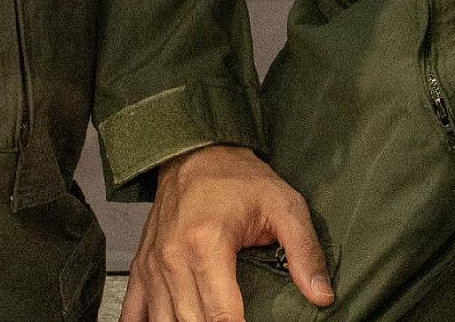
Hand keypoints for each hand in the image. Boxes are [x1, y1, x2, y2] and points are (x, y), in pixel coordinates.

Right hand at [137, 143, 332, 319]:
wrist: (192, 150)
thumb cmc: (235, 177)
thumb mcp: (283, 203)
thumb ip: (305, 249)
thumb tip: (321, 293)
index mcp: (206, 243)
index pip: (221, 316)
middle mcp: (172, 258)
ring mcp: (153, 265)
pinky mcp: (142, 267)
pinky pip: (133, 311)